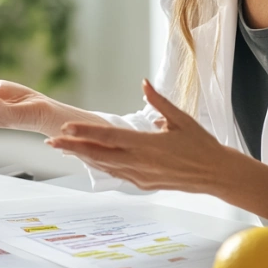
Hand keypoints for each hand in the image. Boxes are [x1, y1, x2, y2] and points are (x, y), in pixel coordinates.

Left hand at [45, 79, 225, 191]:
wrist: (216, 174)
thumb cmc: (201, 144)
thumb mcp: (181, 118)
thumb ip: (159, 101)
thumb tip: (144, 83)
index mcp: (147, 144)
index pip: (108, 136)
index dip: (85, 132)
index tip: (66, 128)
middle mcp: (140, 162)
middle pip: (98, 154)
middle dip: (72, 148)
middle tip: (50, 143)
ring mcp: (140, 176)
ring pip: (104, 166)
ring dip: (83, 157)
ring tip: (64, 149)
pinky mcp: (144, 185)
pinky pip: (117, 174)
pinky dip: (100, 166)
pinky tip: (90, 160)